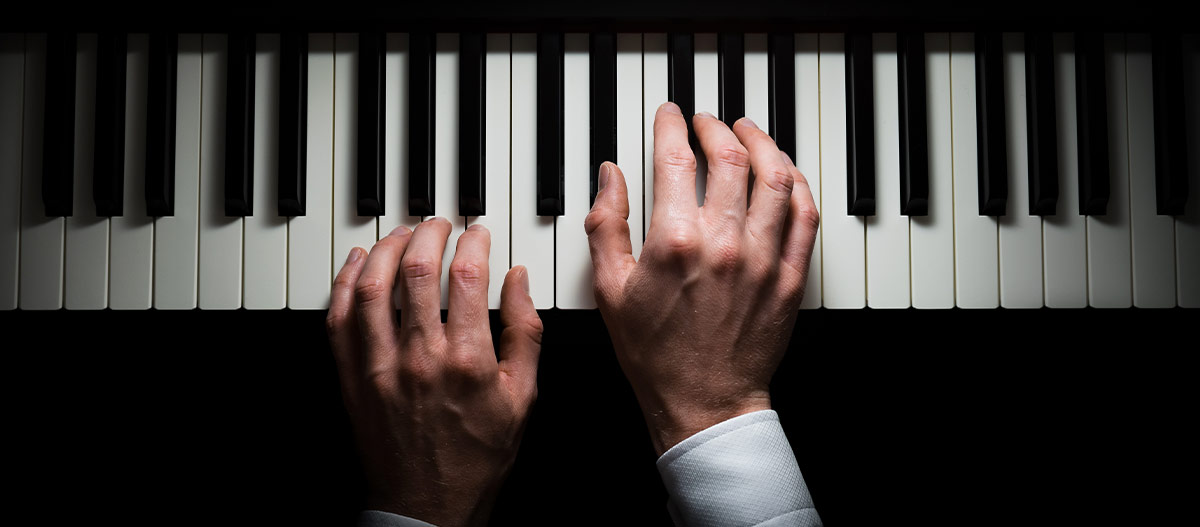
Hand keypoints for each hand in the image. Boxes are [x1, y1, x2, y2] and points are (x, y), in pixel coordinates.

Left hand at [326, 219, 543, 526]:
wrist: (428, 505)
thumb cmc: (477, 457)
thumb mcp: (522, 397)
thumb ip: (524, 333)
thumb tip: (519, 281)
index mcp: (467, 361)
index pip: (467, 275)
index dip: (473, 242)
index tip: (477, 234)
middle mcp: (419, 358)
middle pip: (417, 270)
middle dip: (429, 233)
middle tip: (439, 224)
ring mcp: (380, 366)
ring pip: (373, 286)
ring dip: (387, 249)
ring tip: (402, 234)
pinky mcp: (353, 377)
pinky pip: (340, 317)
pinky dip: (346, 281)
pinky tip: (360, 263)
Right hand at [585, 103, 819, 454]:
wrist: (703, 401)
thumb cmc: (655, 353)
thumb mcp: (610, 289)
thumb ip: (606, 224)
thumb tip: (610, 175)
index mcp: (676, 243)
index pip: (676, 160)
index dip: (672, 126)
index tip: (670, 116)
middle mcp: (724, 244)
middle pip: (732, 158)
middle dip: (717, 127)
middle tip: (707, 122)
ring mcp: (764, 259)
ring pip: (776, 178)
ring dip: (763, 144)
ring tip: (748, 132)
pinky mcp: (791, 277)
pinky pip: (805, 216)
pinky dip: (796, 184)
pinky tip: (784, 174)